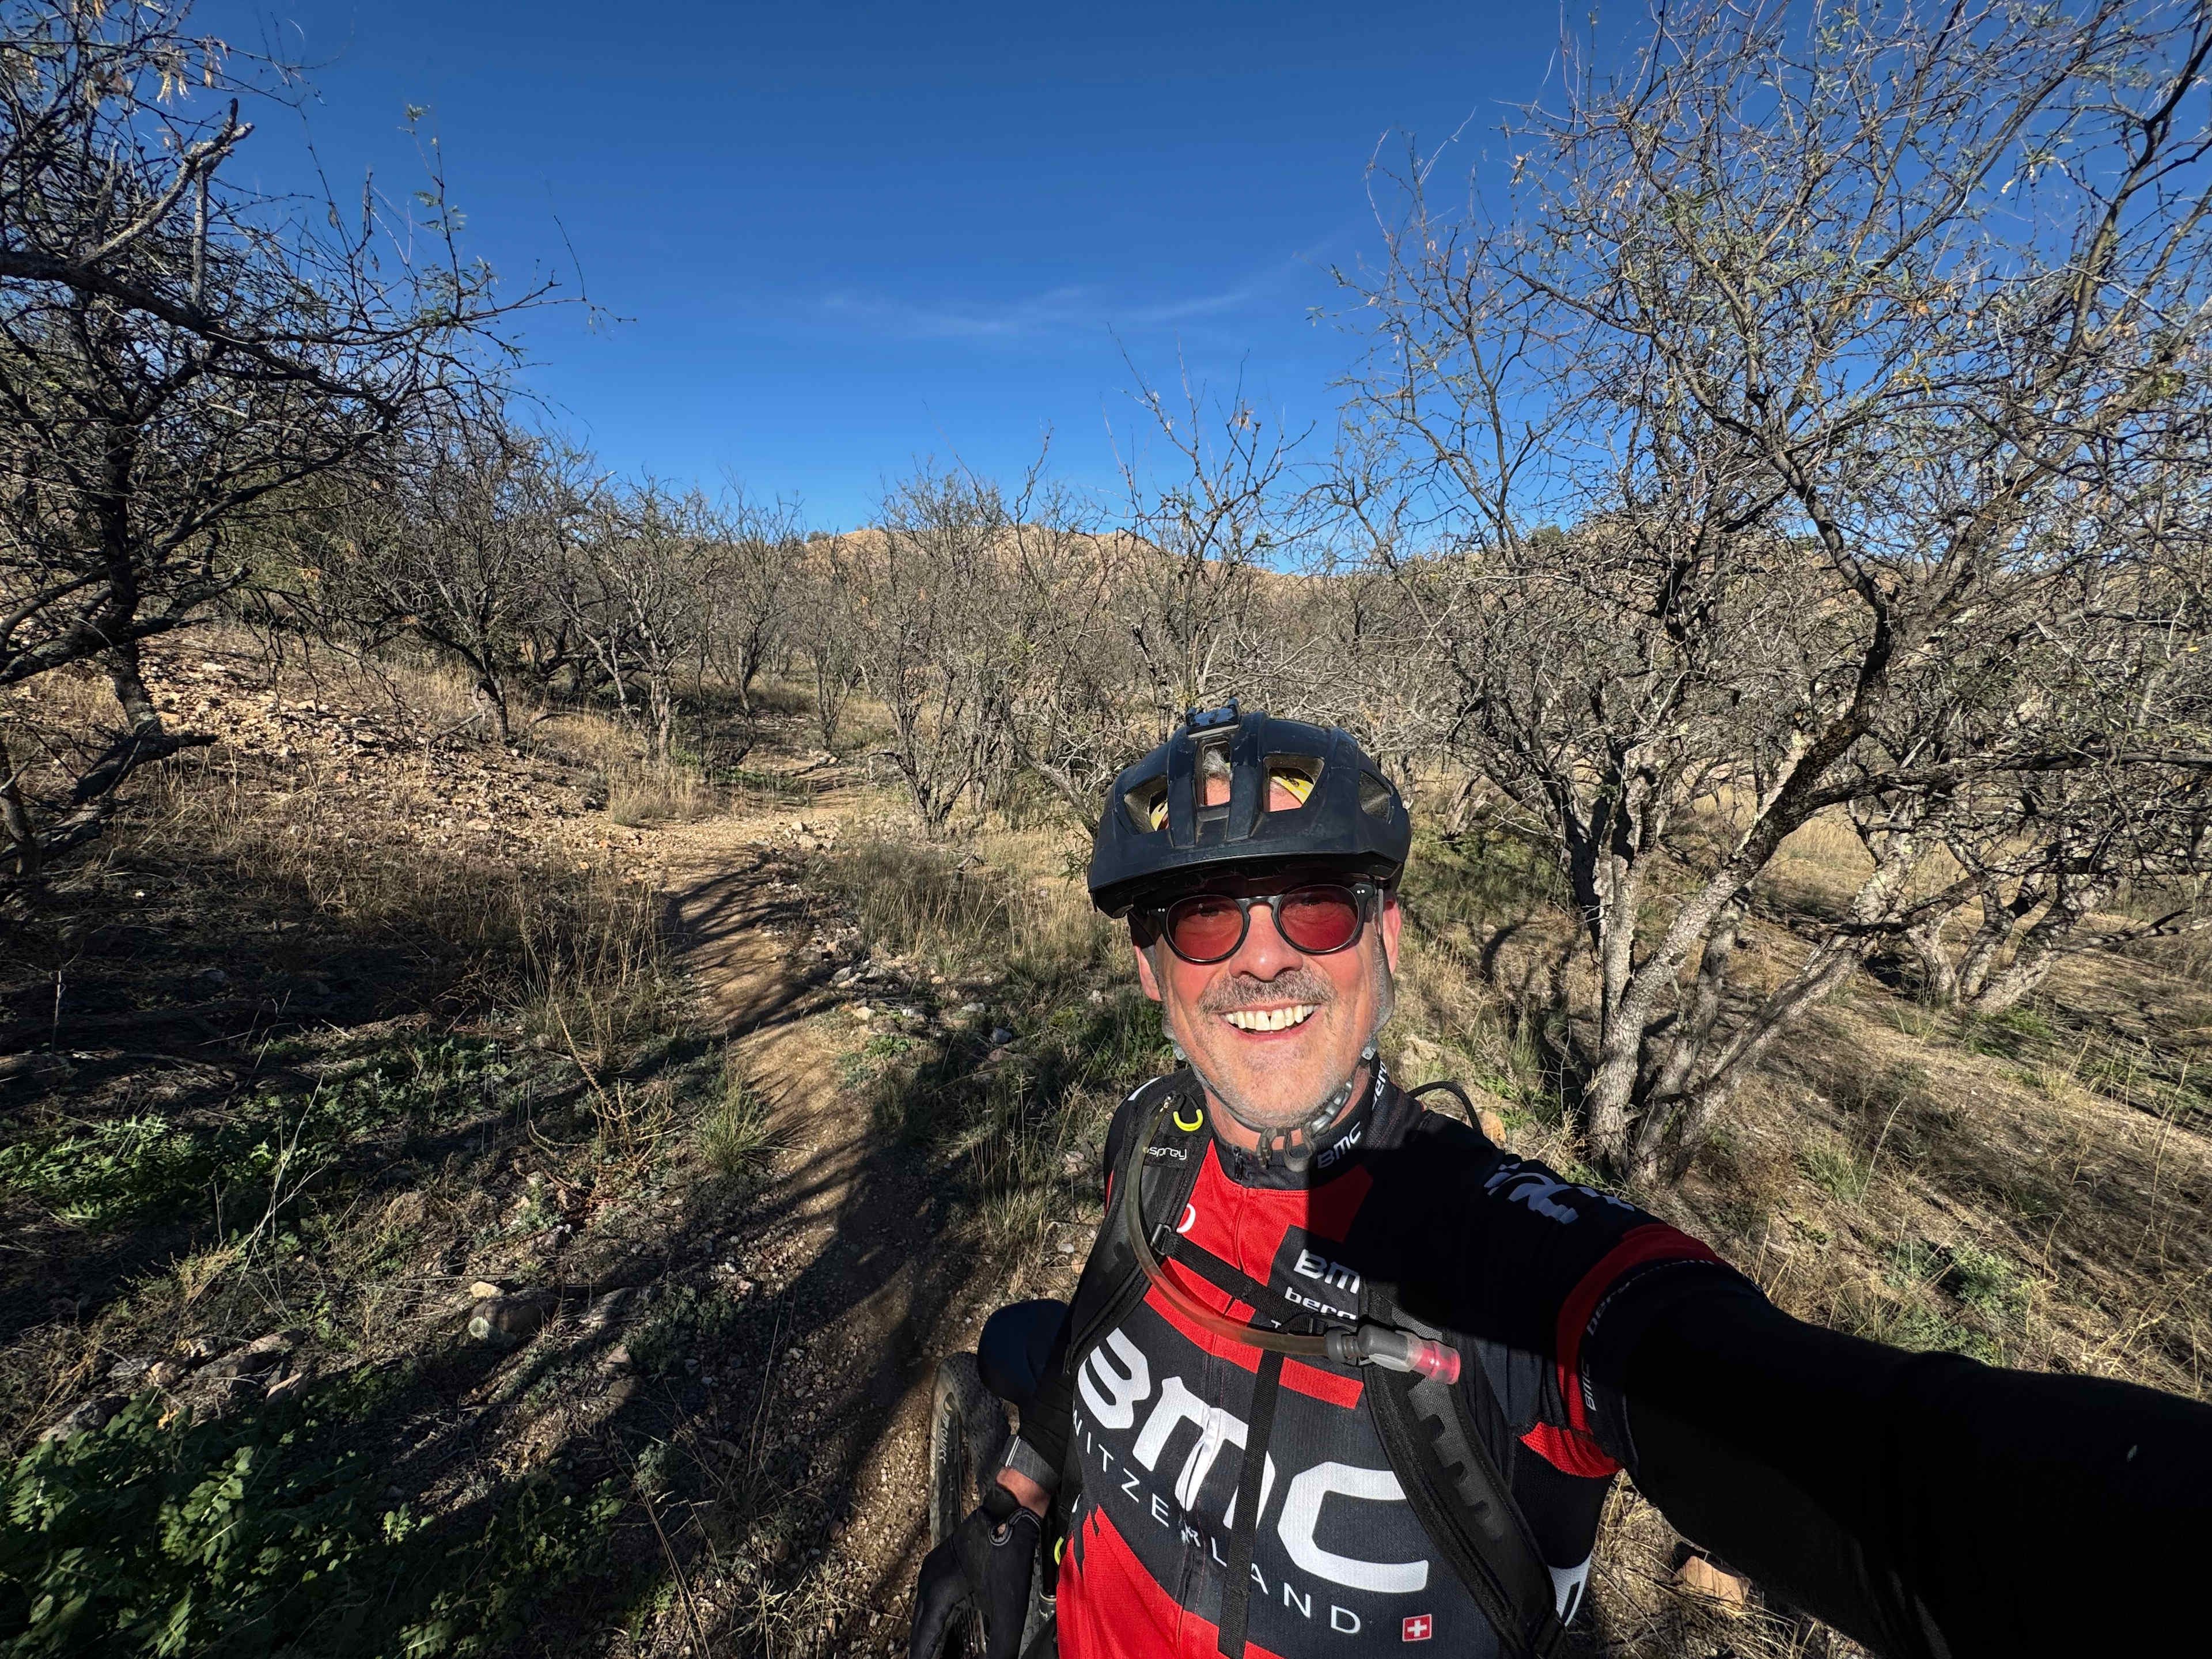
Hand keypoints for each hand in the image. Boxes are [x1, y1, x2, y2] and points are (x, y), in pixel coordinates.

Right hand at [909, 1485, 1039, 1658]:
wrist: (1010, 1510)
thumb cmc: (1009, 1556)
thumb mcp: (1009, 1609)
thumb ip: (1001, 1647)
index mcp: (937, 1595)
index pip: (923, 1642)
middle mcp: (928, 1583)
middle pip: (919, 1631)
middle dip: (925, 1653)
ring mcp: (932, 1571)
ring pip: (923, 1616)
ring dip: (930, 1639)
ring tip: (936, 1656)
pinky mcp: (941, 1564)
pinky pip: (931, 1601)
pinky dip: (936, 1621)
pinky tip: (946, 1632)